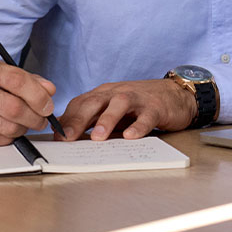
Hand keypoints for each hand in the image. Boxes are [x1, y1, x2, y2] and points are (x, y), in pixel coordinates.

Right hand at [0, 58, 58, 147]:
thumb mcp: (7, 77)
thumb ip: (31, 81)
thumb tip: (48, 90)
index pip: (16, 80)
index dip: (37, 95)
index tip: (48, 105)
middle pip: (14, 107)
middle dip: (35, 116)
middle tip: (42, 118)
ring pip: (9, 127)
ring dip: (24, 128)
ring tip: (24, 122)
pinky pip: (1, 140)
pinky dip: (11, 137)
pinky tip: (7, 128)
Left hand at [58, 78, 196, 140]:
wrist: (175, 94)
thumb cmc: (140, 105)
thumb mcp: (114, 111)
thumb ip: (95, 121)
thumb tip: (70, 138)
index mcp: (104, 94)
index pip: (81, 103)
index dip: (67, 119)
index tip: (56, 137)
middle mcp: (117, 93)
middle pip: (95, 102)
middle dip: (79, 120)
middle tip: (67, 138)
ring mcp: (137, 99)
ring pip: (119, 104)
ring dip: (106, 120)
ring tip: (97, 137)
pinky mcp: (155, 107)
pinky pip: (146, 116)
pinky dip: (138, 126)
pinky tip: (131, 136)